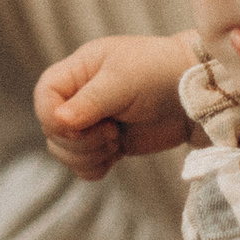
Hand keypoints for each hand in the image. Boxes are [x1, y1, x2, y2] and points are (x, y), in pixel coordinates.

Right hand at [34, 34, 196, 180]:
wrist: (195, 96)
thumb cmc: (160, 72)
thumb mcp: (123, 80)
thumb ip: (90, 101)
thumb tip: (59, 122)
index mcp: (77, 72)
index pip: (44, 96)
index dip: (52, 116)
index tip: (78, 125)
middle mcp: (79, 98)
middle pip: (51, 131)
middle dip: (79, 141)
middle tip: (112, 131)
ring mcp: (92, 124)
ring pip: (65, 152)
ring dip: (89, 155)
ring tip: (117, 140)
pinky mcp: (107, 145)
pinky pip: (84, 167)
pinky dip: (96, 167)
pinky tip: (118, 154)